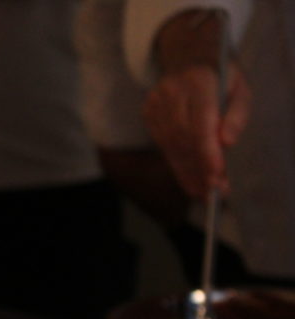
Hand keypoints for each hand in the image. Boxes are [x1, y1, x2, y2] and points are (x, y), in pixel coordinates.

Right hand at [143, 64, 248, 197]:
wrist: (187, 58)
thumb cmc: (221, 77)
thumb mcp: (240, 88)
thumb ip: (238, 114)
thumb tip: (227, 143)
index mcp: (198, 81)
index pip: (200, 123)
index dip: (207, 152)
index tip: (217, 176)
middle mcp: (172, 91)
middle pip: (184, 139)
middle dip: (200, 167)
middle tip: (215, 191)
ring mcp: (155, 103)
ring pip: (171, 146)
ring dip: (188, 171)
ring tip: (204, 191)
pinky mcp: (147, 113)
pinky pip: (163, 145)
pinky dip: (177, 164)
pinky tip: (190, 179)